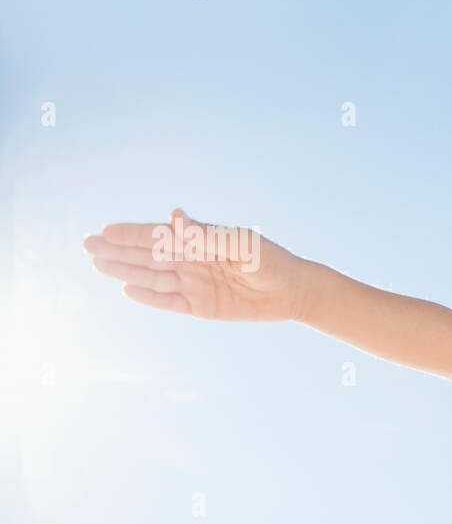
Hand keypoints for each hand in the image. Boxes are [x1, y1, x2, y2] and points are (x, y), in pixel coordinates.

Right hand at [84, 208, 311, 321]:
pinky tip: (127, 289)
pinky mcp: (202, 307)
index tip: (105, 230)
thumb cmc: (271, 260)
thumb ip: (208, 235)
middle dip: (118, 250)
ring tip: (97, 264)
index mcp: (201, 242)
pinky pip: (170, 302)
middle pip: (148, 256)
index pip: (159, 236)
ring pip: (153, 278)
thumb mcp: (243, 245)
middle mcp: (193, 261)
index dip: (132, 233)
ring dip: (125, 271)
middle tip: (86, 244)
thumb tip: (175, 217)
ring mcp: (195, 284)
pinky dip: (150, 297)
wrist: (293, 291)